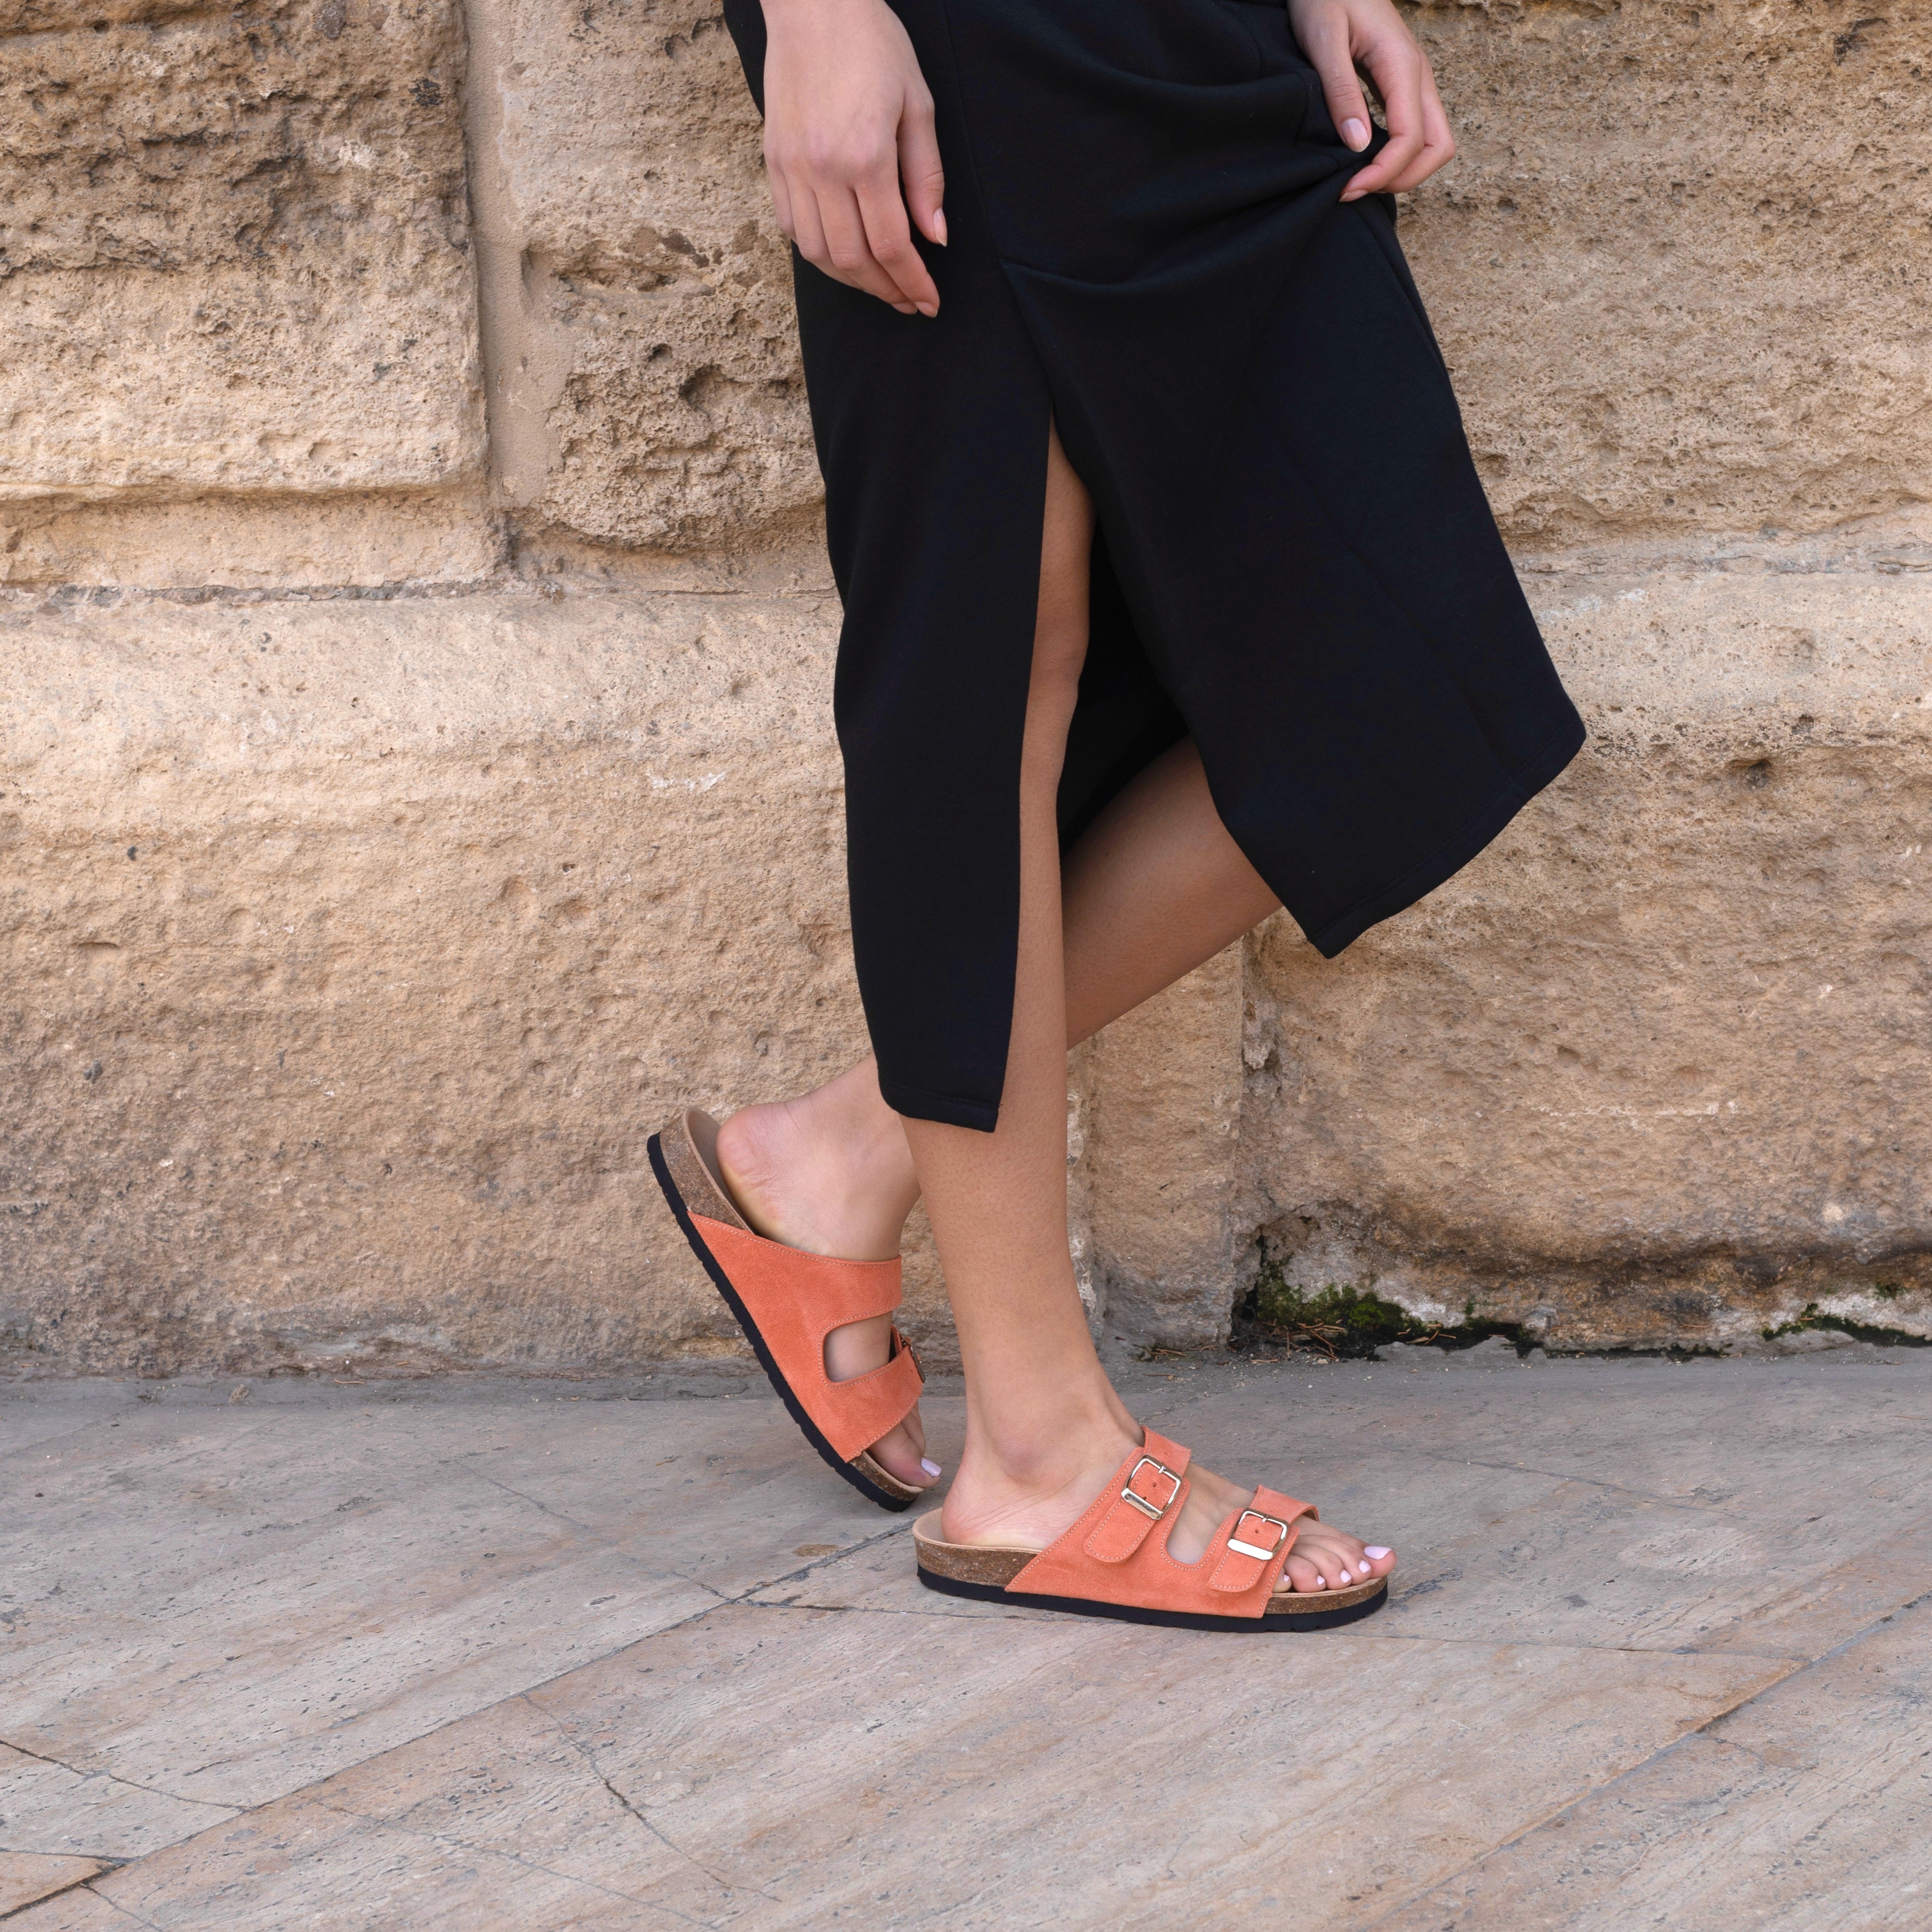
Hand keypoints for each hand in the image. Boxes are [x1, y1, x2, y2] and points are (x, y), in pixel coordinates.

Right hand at [760, 0, 946, 314]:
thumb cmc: (873, 45)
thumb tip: (934, 237)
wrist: (814, 4)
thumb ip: (926, 177)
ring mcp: (792, 169)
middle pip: (854, 260)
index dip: (913, 282)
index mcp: (865, 156)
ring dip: (852, 279)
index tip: (929, 302)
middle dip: (885, 289)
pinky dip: (819, 253)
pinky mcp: (773, 162)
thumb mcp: (917, 105)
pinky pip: (792, 228)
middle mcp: (822, 170)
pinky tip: (843, 254)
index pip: (892, 244)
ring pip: (819, 254)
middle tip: (908, 300)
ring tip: (878, 283)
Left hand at [1286, 0, 1455, 201]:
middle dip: (1403, 179)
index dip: (1383, 173)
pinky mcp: (1402, 85)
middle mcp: (1418, 76)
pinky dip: (1396, 156)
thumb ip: (1341, 91)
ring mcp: (1414, 81)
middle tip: (1356, 190)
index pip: (1411, 138)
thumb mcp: (1323, 38)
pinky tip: (1362, 161)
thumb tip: (1358, 145)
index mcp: (1402, 64)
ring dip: (1402, 171)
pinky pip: (1415, 132)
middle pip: (1439, 148)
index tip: (1347, 188)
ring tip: (1358, 181)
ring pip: (1432, 143)